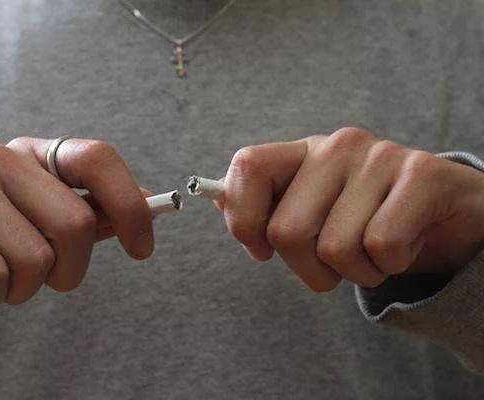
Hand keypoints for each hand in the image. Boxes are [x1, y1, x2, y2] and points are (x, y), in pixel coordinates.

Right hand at [0, 138, 153, 318]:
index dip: (130, 205)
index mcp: (37, 155)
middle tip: (50, 278)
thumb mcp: (45, 223)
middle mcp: (2, 158)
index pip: (98, 158)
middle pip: (76, 222)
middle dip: (72, 269)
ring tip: (2, 276)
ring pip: (36, 259)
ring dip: (26, 288)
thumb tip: (150, 202)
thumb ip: (95, 213)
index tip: (142, 249)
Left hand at [219, 127, 483, 291]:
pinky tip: (404, 246)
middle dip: (309, 268)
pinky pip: (380, 246)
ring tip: (376, 250)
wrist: (448, 216)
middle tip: (337, 260)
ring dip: (355, 272)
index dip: (242, 217)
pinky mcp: (421, 176)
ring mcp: (378, 157)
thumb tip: (221, 205)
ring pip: (334, 248)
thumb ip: (268, 208)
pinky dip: (389, 265)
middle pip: (286, 231)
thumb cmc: (369, 220)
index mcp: (303, 153)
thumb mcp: (315, 212)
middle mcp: (335, 146)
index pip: (247, 166)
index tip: (260, 250)